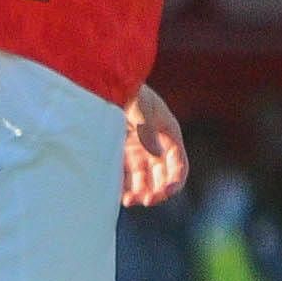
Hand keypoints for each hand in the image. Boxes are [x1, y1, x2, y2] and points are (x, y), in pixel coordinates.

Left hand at [122, 85, 189, 208]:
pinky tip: (119, 194)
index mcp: (168, 132)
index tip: (165, 193)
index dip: (175, 180)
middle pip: (162, 175)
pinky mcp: (121, 152)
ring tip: (130, 201)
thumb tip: (156, 153)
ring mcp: (138, 149)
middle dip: (157, 190)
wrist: (102, 79)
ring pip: (144, 179)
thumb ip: (146, 128)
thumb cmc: (125, 88)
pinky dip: (124, 186)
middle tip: (146, 201)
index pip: (178, 163)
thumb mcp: (138, 105)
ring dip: (140, 191)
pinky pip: (126, 175)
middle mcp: (156, 144)